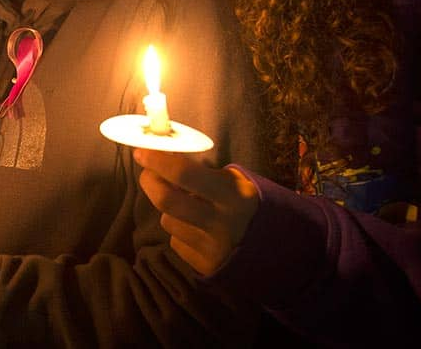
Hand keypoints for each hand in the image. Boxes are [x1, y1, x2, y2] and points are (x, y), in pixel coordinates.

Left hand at [133, 149, 258, 275]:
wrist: (279, 251)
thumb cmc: (249, 206)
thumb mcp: (235, 183)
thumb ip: (201, 174)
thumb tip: (161, 158)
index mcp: (233, 196)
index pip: (185, 174)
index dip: (158, 161)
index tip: (141, 152)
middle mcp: (221, 223)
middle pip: (166, 200)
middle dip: (150, 182)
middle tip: (148, 173)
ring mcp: (212, 249)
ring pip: (168, 221)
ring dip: (171, 211)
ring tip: (192, 210)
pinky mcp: (204, 268)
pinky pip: (176, 242)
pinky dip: (181, 232)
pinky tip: (200, 232)